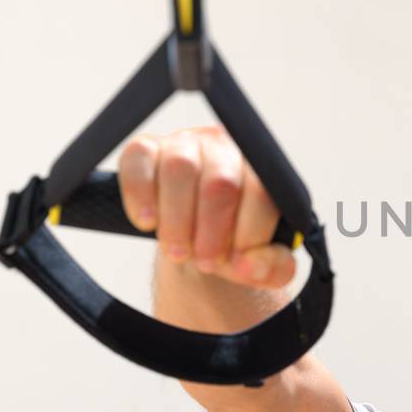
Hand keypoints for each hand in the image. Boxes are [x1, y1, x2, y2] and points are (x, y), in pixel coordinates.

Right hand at [117, 125, 297, 287]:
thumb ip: (272, 267)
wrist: (194, 237)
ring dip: (176, 219)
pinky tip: (148, 222)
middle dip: (212, 230)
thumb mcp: (260, 261)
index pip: (261, 194)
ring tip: (178, 251)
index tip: (235, 264)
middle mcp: (226, 149)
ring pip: (180, 169)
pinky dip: (140, 195)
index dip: (248, 234)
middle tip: (205, 263)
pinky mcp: (147, 148)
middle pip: (220, 183)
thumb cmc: (231, 242)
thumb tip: (248, 265)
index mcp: (261, 170)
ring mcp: (185, 143)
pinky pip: (139, 159)